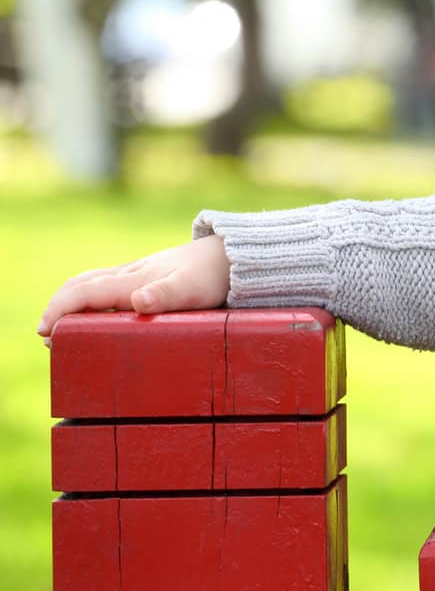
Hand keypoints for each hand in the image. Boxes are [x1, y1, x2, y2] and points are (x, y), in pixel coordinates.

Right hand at [37, 235, 230, 344]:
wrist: (233, 256)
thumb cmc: (213, 276)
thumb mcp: (192, 289)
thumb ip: (165, 295)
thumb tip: (138, 301)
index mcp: (134, 280)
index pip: (85, 292)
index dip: (60, 310)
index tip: (44, 331)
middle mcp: (131, 274)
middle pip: (82, 285)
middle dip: (59, 307)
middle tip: (46, 334)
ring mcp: (138, 274)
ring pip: (93, 283)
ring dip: (71, 302)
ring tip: (62, 327)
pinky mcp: (148, 277)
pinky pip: (108, 285)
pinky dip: (89, 299)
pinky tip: (96, 314)